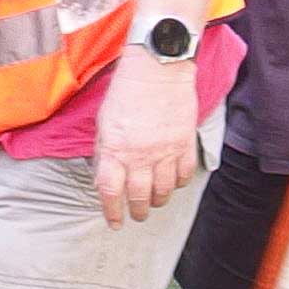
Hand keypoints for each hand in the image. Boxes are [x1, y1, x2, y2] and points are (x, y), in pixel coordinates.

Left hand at [92, 46, 203, 224]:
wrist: (159, 67)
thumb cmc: (126, 89)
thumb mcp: (104, 120)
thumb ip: (105, 150)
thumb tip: (105, 175)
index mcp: (114, 149)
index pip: (110, 192)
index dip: (112, 212)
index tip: (115, 222)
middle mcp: (139, 155)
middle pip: (139, 197)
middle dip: (137, 212)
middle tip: (137, 215)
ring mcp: (165, 151)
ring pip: (164, 191)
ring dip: (158, 201)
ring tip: (154, 201)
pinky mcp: (185, 144)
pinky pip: (184, 175)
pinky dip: (179, 184)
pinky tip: (173, 182)